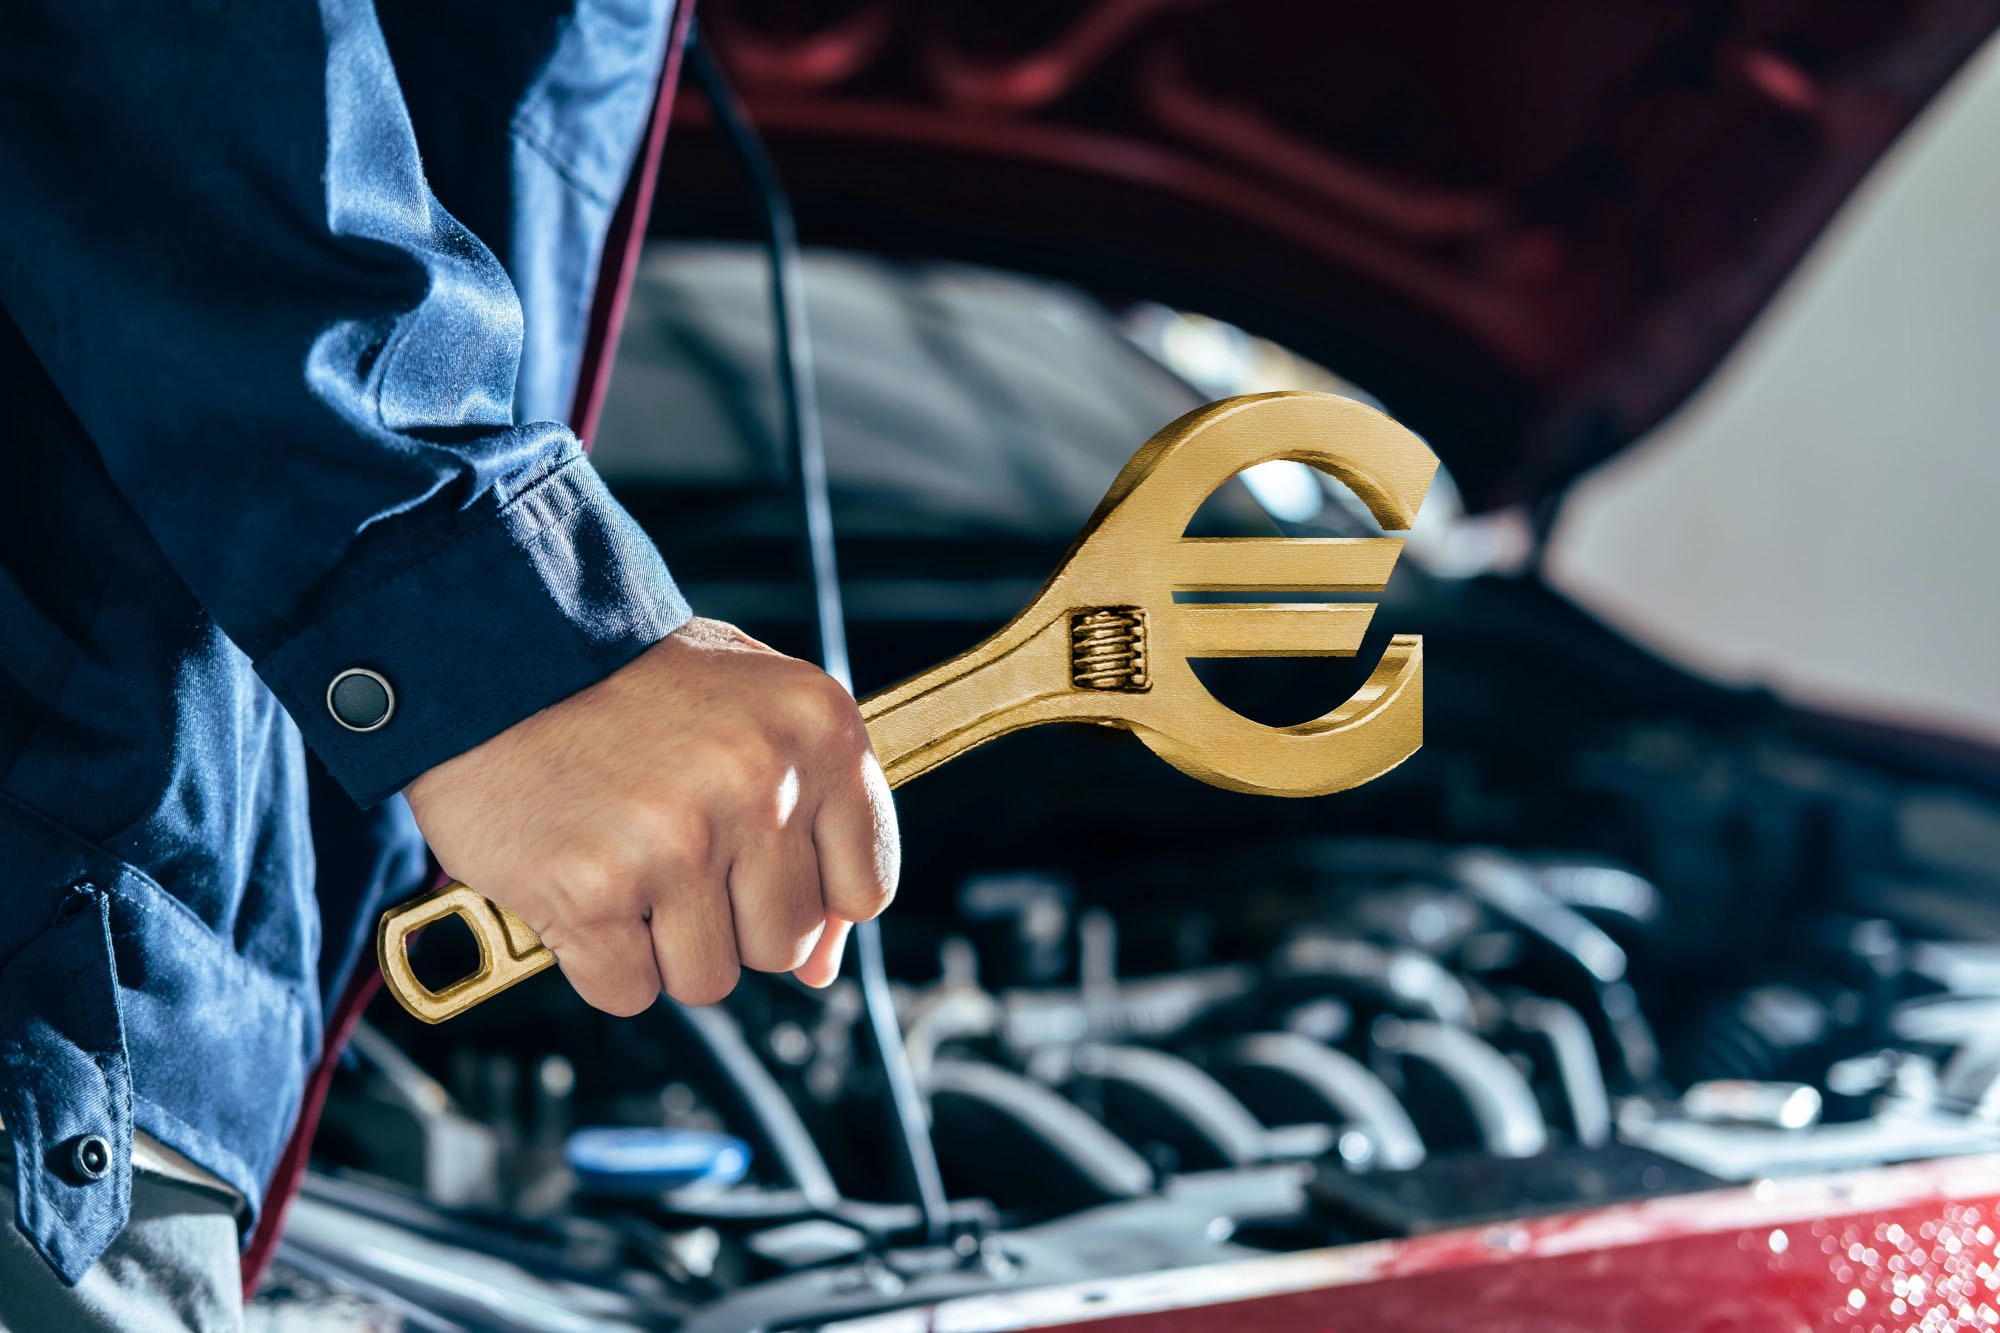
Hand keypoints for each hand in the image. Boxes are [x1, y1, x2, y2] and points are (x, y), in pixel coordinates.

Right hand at [404, 618, 897, 1014]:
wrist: (499, 655)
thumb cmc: (631, 685)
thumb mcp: (753, 714)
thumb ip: (811, 824)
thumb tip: (823, 964)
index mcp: (819, 730)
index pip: (866, 886)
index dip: (814, 899)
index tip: (762, 875)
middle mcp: (759, 784)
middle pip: (785, 943)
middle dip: (731, 920)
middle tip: (673, 854)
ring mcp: (676, 841)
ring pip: (709, 979)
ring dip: (662, 945)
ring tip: (625, 864)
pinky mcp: (592, 891)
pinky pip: (625, 989)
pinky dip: (596, 959)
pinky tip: (580, 885)